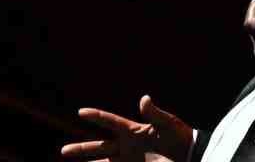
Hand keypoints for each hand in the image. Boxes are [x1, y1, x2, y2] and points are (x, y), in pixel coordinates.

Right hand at [61, 95, 192, 161]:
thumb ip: (154, 113)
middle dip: (81, 149)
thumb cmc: (180, 136)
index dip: (96, 116)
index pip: (110, 121)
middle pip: (99, 146)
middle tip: (63, 151)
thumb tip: (144, 98)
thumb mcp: (168, 123)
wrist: (191, 155)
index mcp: (133, 130)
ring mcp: (130, 159)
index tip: (81, 111)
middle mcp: (127, 145)